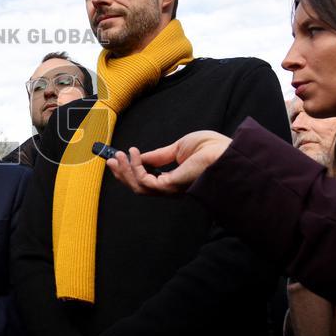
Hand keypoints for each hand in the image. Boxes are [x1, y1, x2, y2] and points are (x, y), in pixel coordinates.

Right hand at [105, 131, 230, 194]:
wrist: (226, 152)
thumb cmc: (211, 149)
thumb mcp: (178, 147)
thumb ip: (159, 155)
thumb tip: (142, 156)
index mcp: (174, 180)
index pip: (147, 181)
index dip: (131, 170)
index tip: (120, 157)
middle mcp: (171, 188)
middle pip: (139, 187)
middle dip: (122, 174)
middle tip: (109, 160)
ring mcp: (170, 189)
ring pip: (138, 186)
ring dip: (125, 171)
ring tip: (118, 155)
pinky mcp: (170, 186)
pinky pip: (144, 181)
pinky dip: (135, 168)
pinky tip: (133, 154)